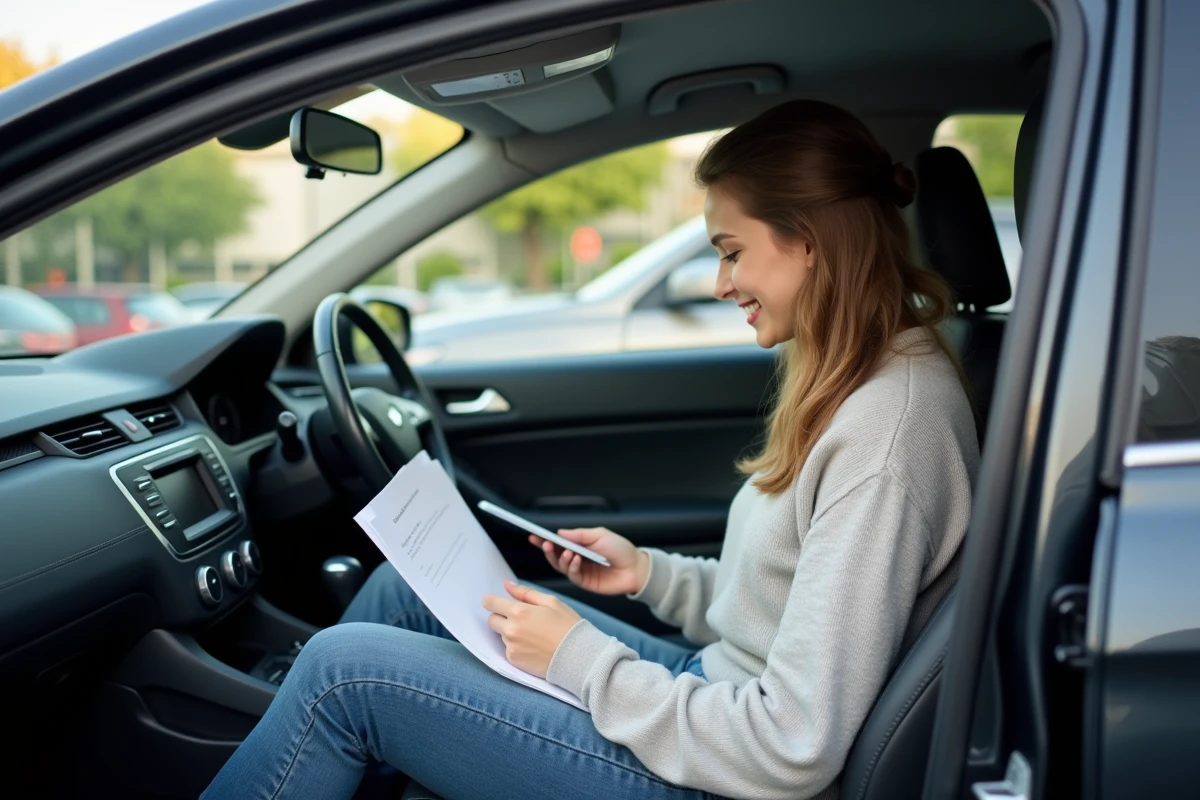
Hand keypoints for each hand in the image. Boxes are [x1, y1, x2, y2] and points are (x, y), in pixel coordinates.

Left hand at [483, 580, 581, 677]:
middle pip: (491, 620)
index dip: (493, 601)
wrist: (577, 656)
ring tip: (533, 635)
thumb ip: (525, 592)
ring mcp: (511, 647)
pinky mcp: (514, 661)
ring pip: (501, 635)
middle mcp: (511, 630)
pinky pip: (508, 650)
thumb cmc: (567, 625)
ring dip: (511, 633)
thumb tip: (506, 584)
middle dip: (501, 617)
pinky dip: (516, 647)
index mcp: (519, 611)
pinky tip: (533, 647)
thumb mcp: (551, 602)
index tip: (498, 603)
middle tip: (521, 620)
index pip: (489, 602)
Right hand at [528, 527, 649, 595]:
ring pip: (561, 566)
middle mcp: (577, 558)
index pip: (558, 542)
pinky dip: (571, 567)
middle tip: (545, 544)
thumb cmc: (620, 549)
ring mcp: (580, 571)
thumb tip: (560, 533)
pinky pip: (572, 575)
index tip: (534, 536)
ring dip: (561, 558)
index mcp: (579, 545)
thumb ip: (579, 534)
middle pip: (555, 555)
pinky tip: (577, 560)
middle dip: (548, 550)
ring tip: (569, 552)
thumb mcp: (600, 535)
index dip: (545, 540)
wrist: (636, 568)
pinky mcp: (585, 583)